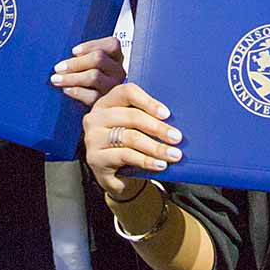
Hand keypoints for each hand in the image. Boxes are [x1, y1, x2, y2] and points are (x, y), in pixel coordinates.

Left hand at [51, 36, 125, 105]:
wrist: (98, 107)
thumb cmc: (86, 76)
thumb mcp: (89, 63)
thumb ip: (82, 57)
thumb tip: (64, 62)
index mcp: (116, 56)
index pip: (111, 44)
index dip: (91, 46)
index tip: (73, 51)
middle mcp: (118, 71)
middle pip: (98, 59)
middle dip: (75, 63)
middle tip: (58, 68)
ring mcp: (114, 87)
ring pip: (94, 77)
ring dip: (72, 77)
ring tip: (56, 79)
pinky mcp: (107, 102)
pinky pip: (92, 96)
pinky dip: (77, 92)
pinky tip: (66, 90)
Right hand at [82, 83, 181, 197]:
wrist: (116, 176)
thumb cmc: (129, 146)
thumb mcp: (136, 128)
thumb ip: (148, 118)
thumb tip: (176, 118)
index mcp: (107, 102)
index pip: (127, 92)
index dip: (148, 102)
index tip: (167, 114)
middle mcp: (95, 117)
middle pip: (131, 115)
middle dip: (158, 128)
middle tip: (177, 137)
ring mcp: (92, 138)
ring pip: (130, 137)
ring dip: (156, 147)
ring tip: (173, 154)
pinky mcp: (95, 158)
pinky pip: (125, 156)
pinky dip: (146, 160)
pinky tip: (159, 164)